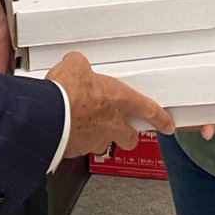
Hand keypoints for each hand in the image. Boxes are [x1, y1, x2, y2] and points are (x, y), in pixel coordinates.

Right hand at [49, 51, 174, 157]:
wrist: (47, 116)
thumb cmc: (65, 94)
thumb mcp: (75, 66)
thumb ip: (81, 65)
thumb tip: (76, 63)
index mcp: (118, 100)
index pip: (149, 110)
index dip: (160, 118)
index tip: (167, 124)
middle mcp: (111, 124)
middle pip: (130, 137)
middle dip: (129, 135)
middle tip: (125, 129)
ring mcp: (95, 140)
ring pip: (104, 143)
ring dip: (99, 136)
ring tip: (86, 125)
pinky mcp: (77, 151)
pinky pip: (80, 146)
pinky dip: (76, 139)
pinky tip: (66, 129)